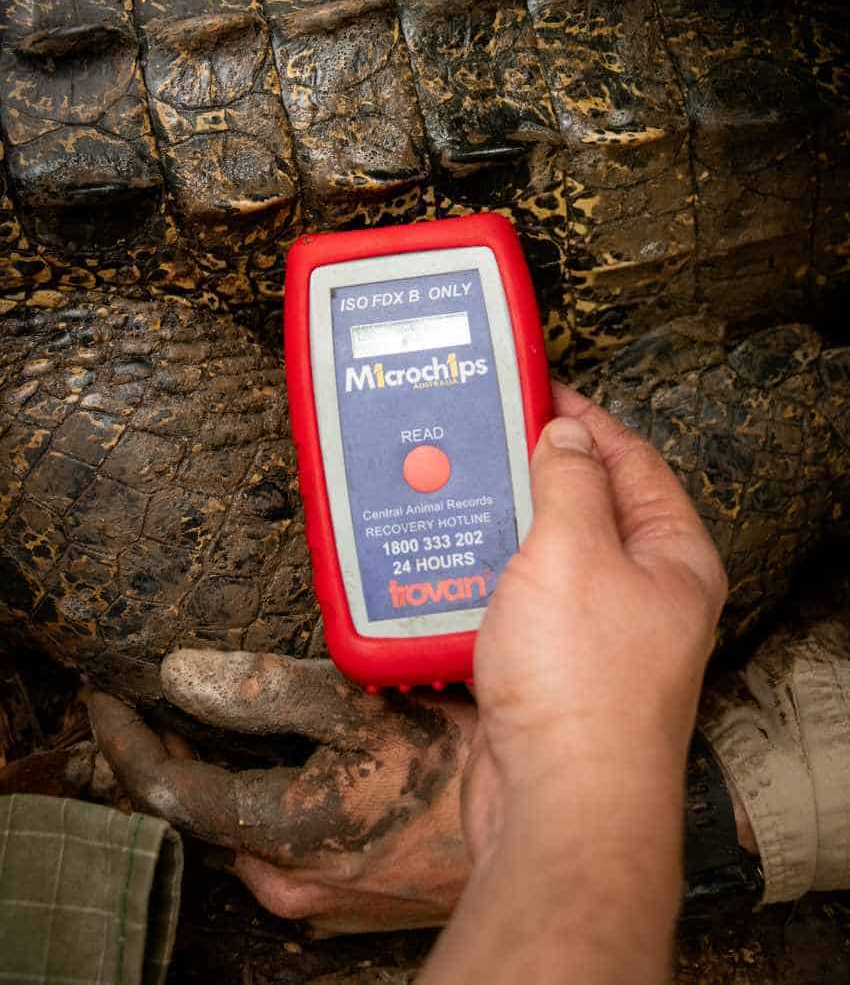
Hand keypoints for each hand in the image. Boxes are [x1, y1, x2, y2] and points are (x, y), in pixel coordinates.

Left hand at [87, 654, 473, 933]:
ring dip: (225, 781)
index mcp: (281, 838)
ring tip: (215, 729)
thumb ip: (264, 692)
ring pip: (247, 833)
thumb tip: (182, 676)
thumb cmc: (457, 768)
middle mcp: (293, 883)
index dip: (127, 741)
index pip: (169, 793)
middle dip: (173, 762)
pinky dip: (271, 801)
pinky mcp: (357, 893)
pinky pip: (290, 844)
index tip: (104, 700)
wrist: (550, 825)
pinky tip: (293, 765)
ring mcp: (326, 896)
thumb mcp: (356, 709)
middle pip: (203, 819)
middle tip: (154, 710)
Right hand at [419, 384, 726, 982]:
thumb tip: (567, 433)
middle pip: (586, 508)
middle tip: (478, 436)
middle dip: (533, 471)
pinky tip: (437, 561)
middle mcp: (642, 594)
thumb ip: (571, 481)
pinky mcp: (548, 671)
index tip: (534, 388)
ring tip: (446, 487)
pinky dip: (477, 582)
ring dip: (497, 527)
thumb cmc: (580, 677)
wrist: (555, 802)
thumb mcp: (574, 550)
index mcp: (672, 557)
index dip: (584, 419)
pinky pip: (510, 607)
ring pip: (541, 559)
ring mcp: (594, 636)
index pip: (633, 462)